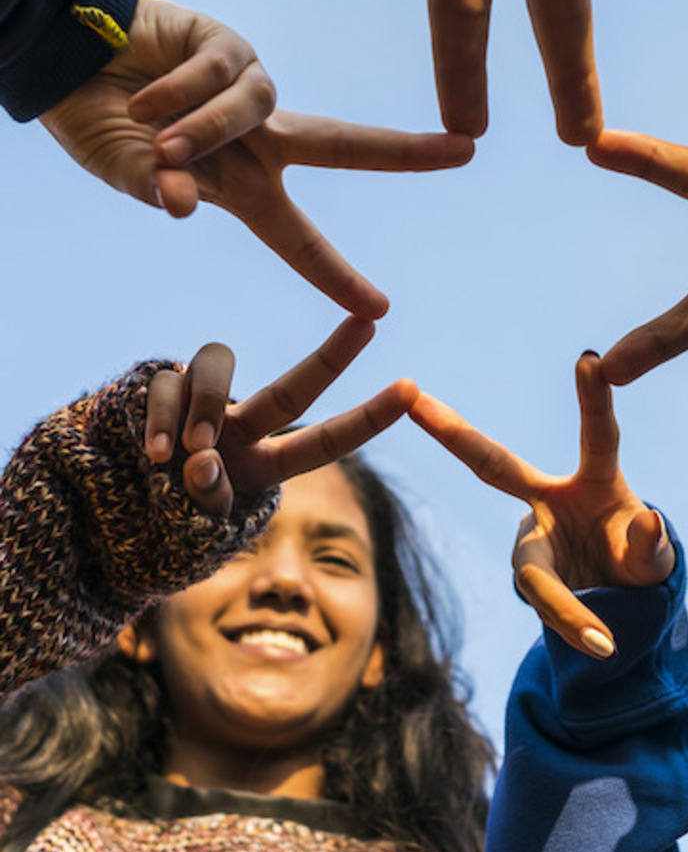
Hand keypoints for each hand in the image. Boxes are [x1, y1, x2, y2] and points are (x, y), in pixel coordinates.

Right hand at [39, 0, 474, 318]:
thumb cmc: (99, 125)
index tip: (381, 309)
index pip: (300, 239)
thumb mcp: (126, 170)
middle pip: (348, 145)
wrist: (63, 56)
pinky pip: (220, 73)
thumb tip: (185, 205)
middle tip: (468, 150)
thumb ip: (154, 189)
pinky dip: (179, 92)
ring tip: (156, 141)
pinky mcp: (228, 42)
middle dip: (406, 151)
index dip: (337, 274)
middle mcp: (262, 138)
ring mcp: (250, 87)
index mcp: (246, 187)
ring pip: (255, 110)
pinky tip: (142, 97)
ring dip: (205, 129)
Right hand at [144, 316, 416, 517]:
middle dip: (335, 355)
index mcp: (269, 465)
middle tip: (370, 324)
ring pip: (221, 367)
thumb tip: (201, 464)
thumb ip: (207, 501)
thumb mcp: (196, 528)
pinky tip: (154, 452)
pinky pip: (167, 383)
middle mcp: (245, 426)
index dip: (370, 418)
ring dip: (206, 411)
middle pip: (295, 387)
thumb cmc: (164, 523)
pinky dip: (164, 418)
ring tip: (185, 457)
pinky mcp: (159, 388)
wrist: (108, 512)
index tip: (414, 388)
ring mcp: (204, 404)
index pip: (327, 441)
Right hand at [410, 353, 672, 657]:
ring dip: (567, 607)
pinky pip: (547, 604)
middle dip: (450, 430)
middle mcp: (549, 500)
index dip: (594, 398)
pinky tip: (601, 644)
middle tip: (412, 397)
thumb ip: (653, 544)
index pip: (596, 435)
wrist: (620, 600)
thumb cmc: (640, 562)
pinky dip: (575, 625)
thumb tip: (650, 521)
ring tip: (604, 641)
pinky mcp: (529, 575)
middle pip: (492, 464)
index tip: (592, 358)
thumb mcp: (658, 558)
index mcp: (595, 480)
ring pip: (534, 574)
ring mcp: (532, 537)